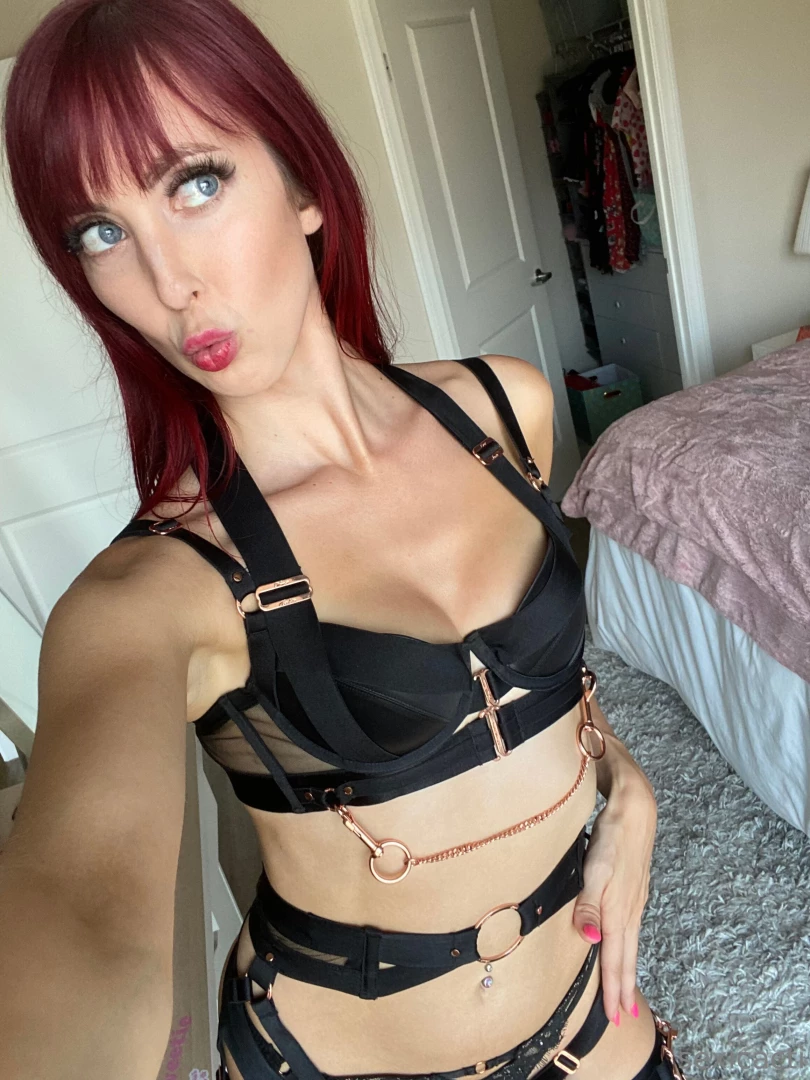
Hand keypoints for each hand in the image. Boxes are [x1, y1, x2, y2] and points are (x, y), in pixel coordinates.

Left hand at [571, 779, 656, 1024]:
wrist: (635, 809)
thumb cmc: (612, 836)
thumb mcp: (595, 868)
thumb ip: (589, 904)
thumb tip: (589, 939)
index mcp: (618, 909)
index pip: (614, 958)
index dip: (613, 988)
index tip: (615, 1016)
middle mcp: (629, 909)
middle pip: (626, 956)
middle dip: (623, 988)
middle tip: (623, 1017)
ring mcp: (634, 900)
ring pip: (630, 944)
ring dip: (626, 971)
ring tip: (626, 993)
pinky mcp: (633, 890)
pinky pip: (630, 930)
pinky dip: (627, 948)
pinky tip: (623, 947)